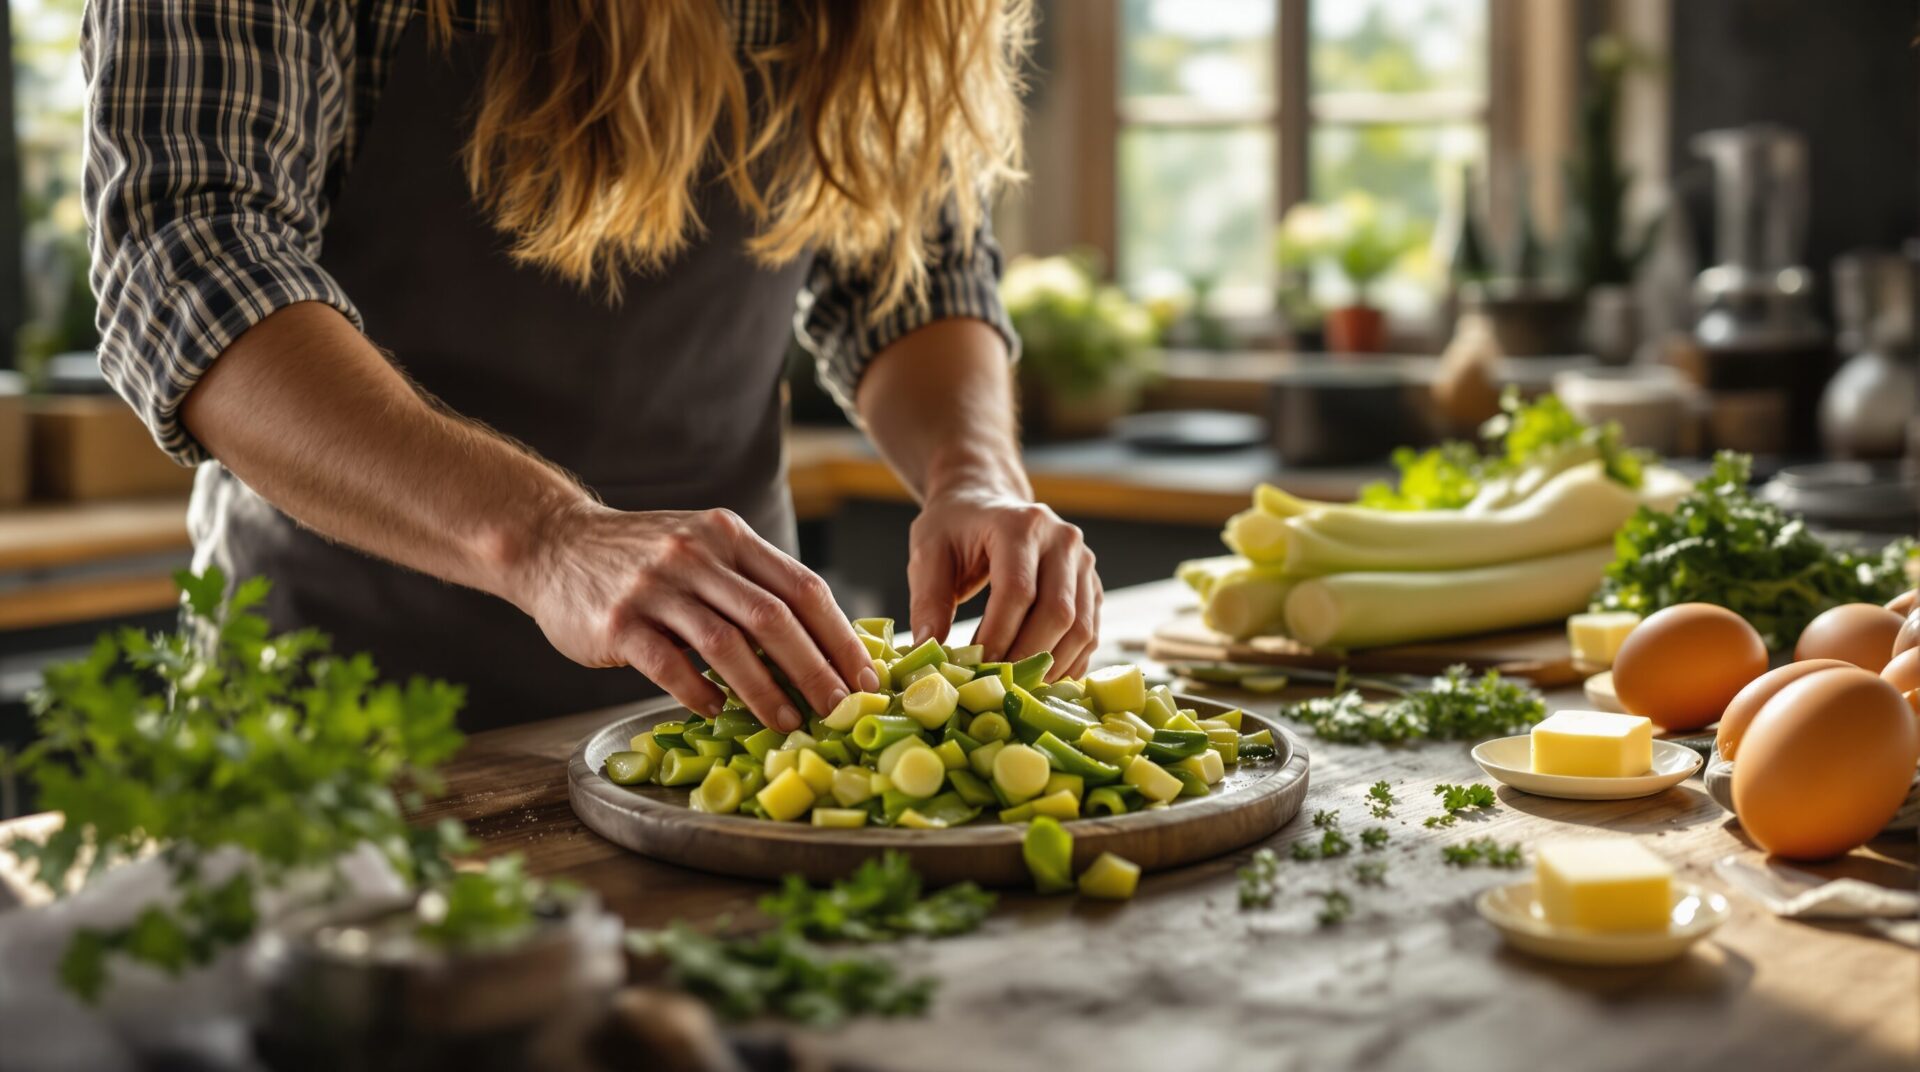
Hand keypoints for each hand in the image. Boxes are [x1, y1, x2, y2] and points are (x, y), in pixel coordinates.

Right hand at [512, 503, 876, 730]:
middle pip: (775, 618)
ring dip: (766, 690)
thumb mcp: (702, 548)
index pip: (803, 588)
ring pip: (728, 644)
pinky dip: (701, 693)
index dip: (841, 637)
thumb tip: (819, 646)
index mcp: (730, 537)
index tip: (866, 679)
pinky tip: (718, 712)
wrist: (554, 543)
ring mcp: (656, 587)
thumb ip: (750, 584)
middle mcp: (698, 555)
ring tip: (789, 723)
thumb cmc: (641, 559)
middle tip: (841, 711)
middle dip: (816, 670)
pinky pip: (670, 665)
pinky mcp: (619, 621)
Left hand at [907, 488, 1100, 679]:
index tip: (975, 666)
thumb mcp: (928, 553)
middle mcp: (1062, 539)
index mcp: (1021, 524)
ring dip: (1052, 667)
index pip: (1018, 590)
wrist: (985, 500)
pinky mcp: (1091, 585)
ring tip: (1018, 687)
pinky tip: (1040, 679)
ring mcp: (1084, 562)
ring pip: (1081, 628)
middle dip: (1027, 657)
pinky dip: (1068, 663)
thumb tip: (929, 650)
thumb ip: (928, 600)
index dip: (999, 635)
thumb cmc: (954, 527)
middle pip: (1058, 613)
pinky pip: (1090, 632)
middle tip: (997, 684)